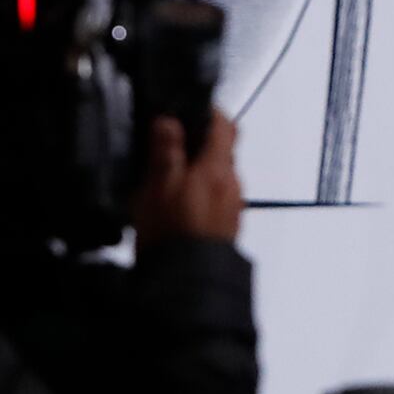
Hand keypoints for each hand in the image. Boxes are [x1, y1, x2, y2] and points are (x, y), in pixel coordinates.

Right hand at [131, 111, 243, 244]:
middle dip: (201, 143)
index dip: (208, 112)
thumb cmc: (172, 231)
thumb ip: (166, 151)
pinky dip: (201, 191)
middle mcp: (233, 184)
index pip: (225, 124)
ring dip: (200, 170)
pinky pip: (217, 197)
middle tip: (171, 144)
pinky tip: (179, 204)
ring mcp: (233, 207)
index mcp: (218, 168)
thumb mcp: (159, 186)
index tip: (187, 109)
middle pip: (223, 150)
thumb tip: (170, 120)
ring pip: (219, 175)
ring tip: (170, 177)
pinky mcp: (227, 227)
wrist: (188, 284)